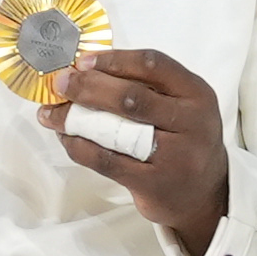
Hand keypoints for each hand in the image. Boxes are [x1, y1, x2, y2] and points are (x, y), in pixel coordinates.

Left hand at [45, 43, 231, 255]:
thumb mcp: (182, 107)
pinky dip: (79, 147)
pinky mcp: (154, 184)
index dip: (113, 59)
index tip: (83, 60)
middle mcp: (190, 122)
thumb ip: (147, 87)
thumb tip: (85, 69)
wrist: (205, 196)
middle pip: (131, 97)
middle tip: (60, 83)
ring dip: (75, 119)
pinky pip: (106, 161)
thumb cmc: (184, 140)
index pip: (152, 64)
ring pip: (115, 130)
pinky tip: (66, 139)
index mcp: (196, 93)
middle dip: (87, 87)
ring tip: (51, 113)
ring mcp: (174, 156)